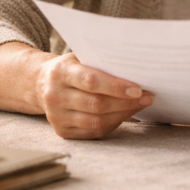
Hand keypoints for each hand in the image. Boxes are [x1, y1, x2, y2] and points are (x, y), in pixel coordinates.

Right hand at [35, 53, 153, 139]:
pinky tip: (125, 113)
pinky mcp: (62, 131)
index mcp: (60, 72)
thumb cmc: (72, 67)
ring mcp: (56, 116)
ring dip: (123, 114)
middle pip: (97, 104)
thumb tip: (136, 70)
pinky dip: (113, 123)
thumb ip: (102, 62)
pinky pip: (94, 131)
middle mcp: (55, 96)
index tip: (138, 89)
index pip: (91, 81)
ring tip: (140, 104)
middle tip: (148, 97)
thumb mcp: (80, 57)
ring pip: (97, 121)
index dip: (116, 87)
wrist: (42, 83)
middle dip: (126, 102)